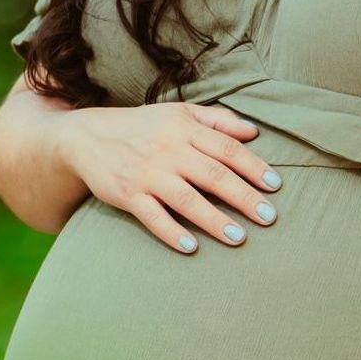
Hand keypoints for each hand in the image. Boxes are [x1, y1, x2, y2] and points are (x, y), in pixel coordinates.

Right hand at [53, 101, 280, 253]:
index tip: (275, 186)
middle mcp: (167, 150)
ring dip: (214, 220)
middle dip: (243, 198)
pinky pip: (152, 216)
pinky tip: (191, 247)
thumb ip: (216, 120)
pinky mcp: (127, 194)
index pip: (226, 148)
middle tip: (268, 218)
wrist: (85, 136)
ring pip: (186, 199)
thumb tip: (253, 132)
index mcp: (183, 128)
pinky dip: (171, 232)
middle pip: (213, 175)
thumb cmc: (140, 126)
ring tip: (238, 238)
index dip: (253, 167)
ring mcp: (146, 174)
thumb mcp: (177, 112)